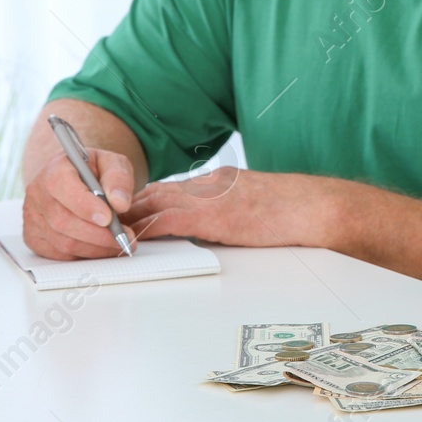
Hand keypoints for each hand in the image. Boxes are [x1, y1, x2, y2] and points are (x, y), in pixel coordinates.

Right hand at [22, 149, 137, 259]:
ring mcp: (32, 217)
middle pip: (63, 221)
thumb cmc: (92, 170)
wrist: (72, 178)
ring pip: (63, 242)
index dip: (85, 206)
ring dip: (95, 247)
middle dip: (98, 234)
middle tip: (125, 237)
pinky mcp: (34, 237)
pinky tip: (101, 247)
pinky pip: (59, 254)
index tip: (109, 218)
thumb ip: (118, 178)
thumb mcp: (111, 163)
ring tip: (118, 243)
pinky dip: (84, 254)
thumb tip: (120, 203)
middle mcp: (38, 193)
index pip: (63, 187)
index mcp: (55, 169)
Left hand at [121, 168, 333, 247]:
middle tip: (107, 221)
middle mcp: (209, 184)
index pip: (172, 187)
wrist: (313, 209)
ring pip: (155, 202)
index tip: (130, 211)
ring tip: (110, 232)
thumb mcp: (253, 206)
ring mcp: (209, 197)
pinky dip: (146, 229)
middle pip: (157, 191)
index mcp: (219, 180)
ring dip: (131, 217)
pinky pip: (167, 220)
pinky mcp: (211, 215)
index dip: (147, 200)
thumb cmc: (293, 212)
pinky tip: (132, 240)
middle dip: (130, 206)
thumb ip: (229, 212)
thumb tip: (213, 228)